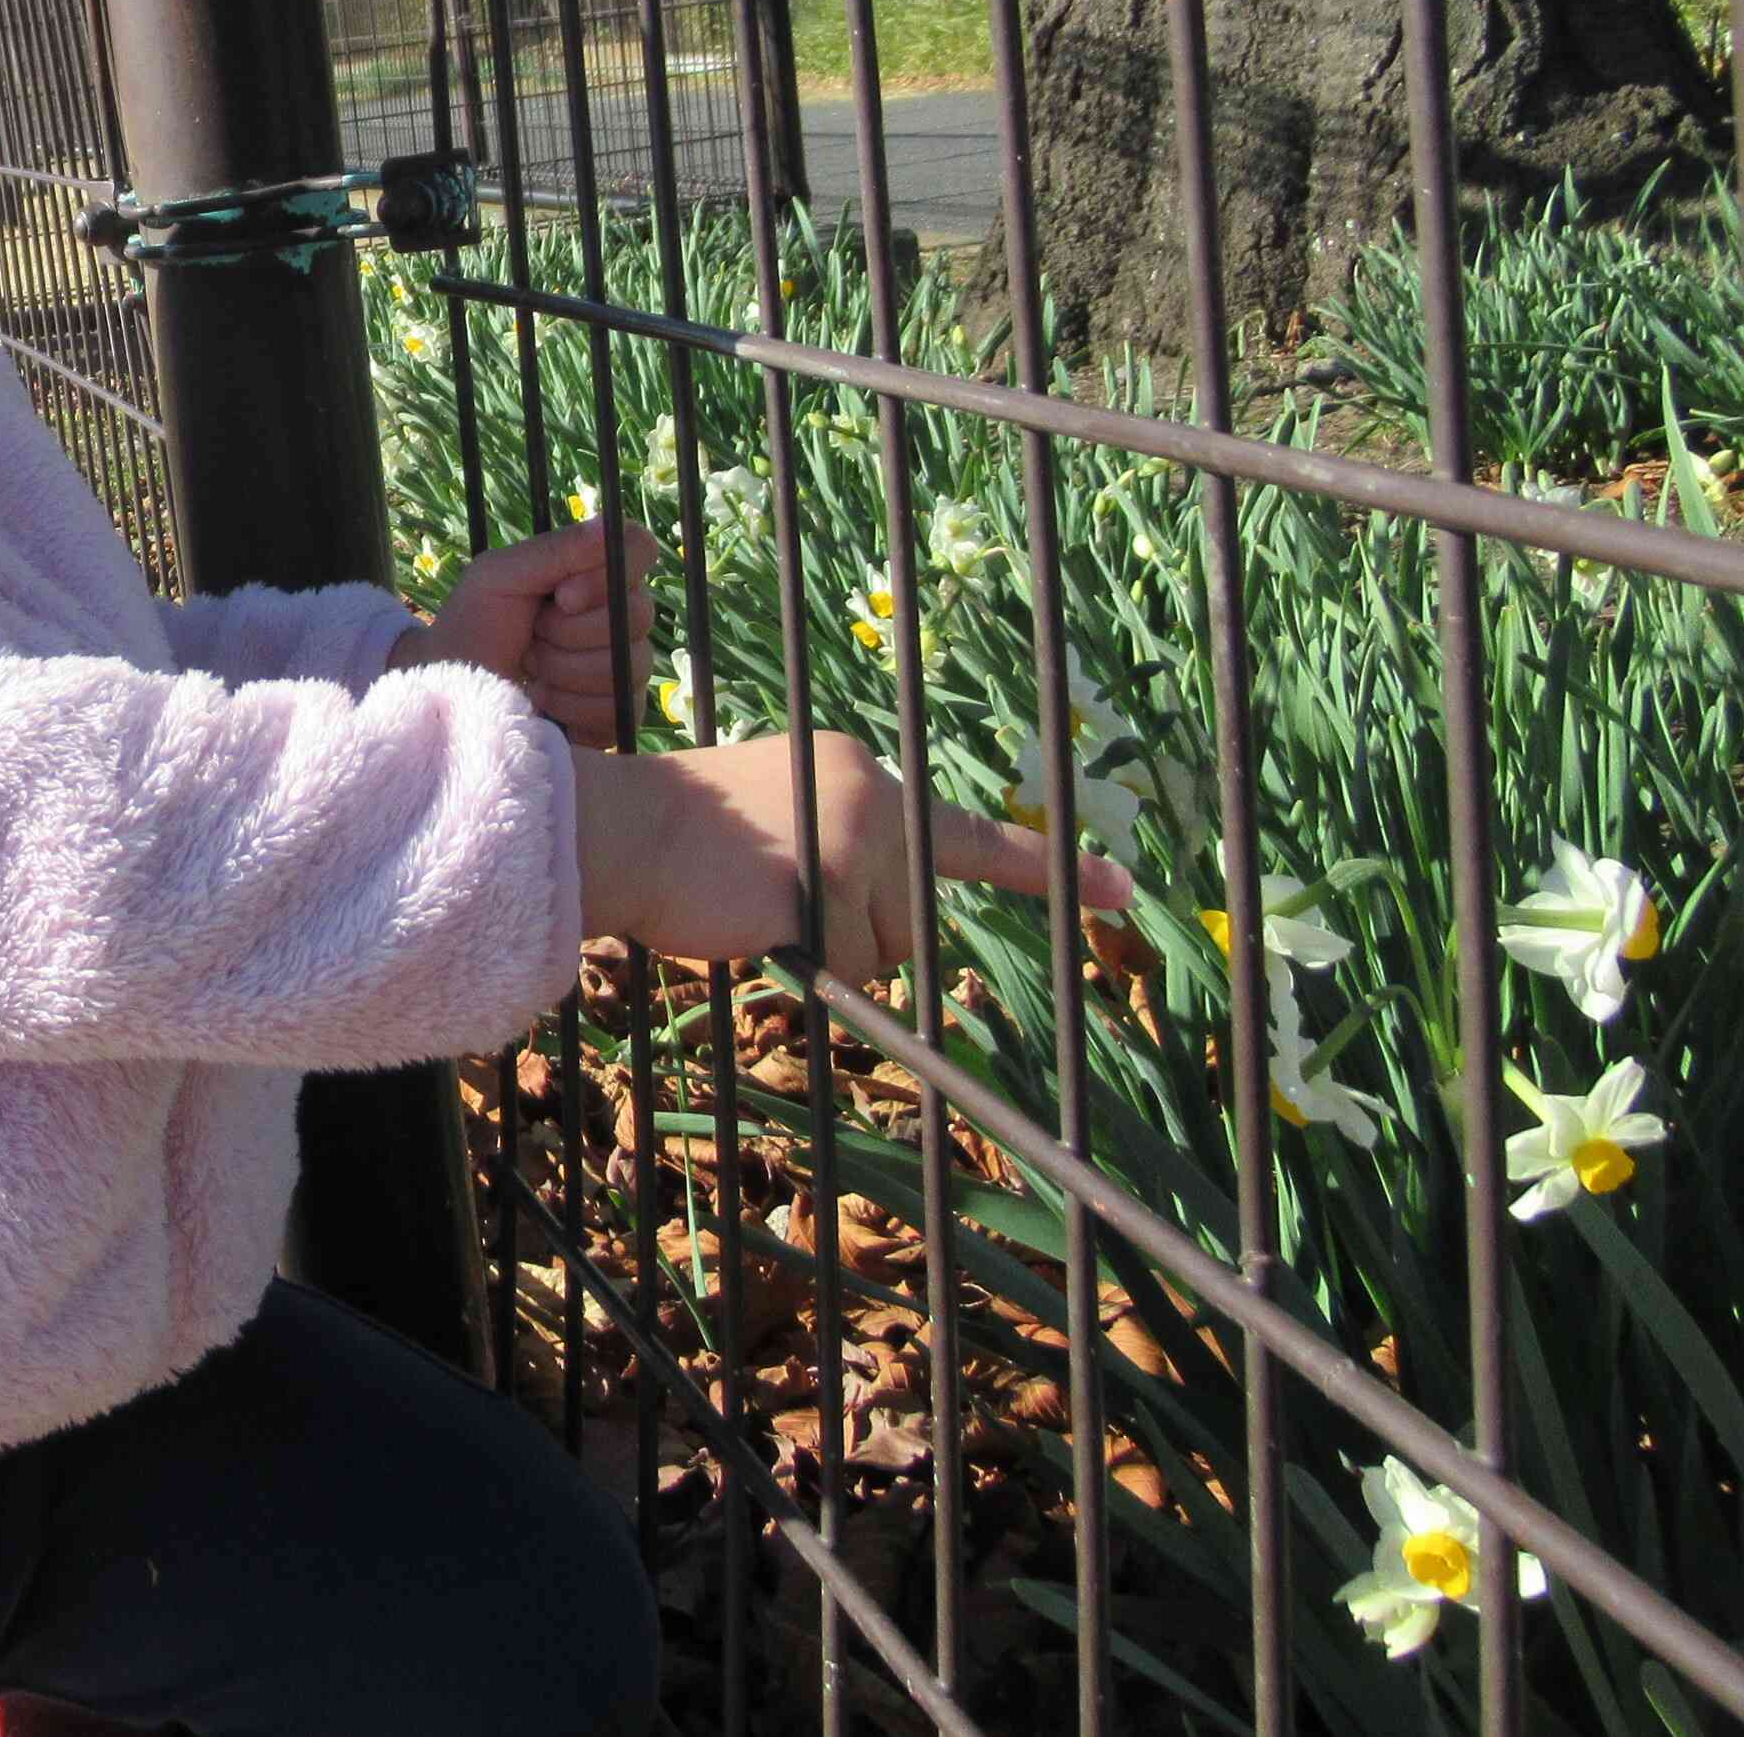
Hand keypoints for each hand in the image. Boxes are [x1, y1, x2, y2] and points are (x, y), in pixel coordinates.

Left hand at [387, 516, 658, 748]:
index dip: (608, 575)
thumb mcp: (498, 576)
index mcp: (594, 570)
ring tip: (531, 667)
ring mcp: (625, 663)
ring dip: (563, 669)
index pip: (640, 549)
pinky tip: (541, 698)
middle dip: (569, 631)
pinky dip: (568, 704)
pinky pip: (617, 705)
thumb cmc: (472, 625)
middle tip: (532, 635)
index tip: (563, 595)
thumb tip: (608, 525)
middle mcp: (620, 613)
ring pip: (625, 664)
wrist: (454, 691)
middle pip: (637, 614)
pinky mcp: (618, 710)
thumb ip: (553, 551)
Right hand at [568, 732, 1136, 989]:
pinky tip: (753, 921)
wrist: (623, 826)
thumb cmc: (689, 839)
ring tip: (756, 903)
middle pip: (912, 919)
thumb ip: (849, 854)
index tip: (1120, 892)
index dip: (1053, 870)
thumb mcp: (788, 816)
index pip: (973, 836)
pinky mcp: (831, 889)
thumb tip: (894, 937)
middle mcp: (876, 798)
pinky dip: (801, 966)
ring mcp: (858, 844)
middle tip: (783, 897)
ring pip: (882, 953)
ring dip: (826, 951)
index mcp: (865, 774)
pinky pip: (842, 970)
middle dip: (860, 933)